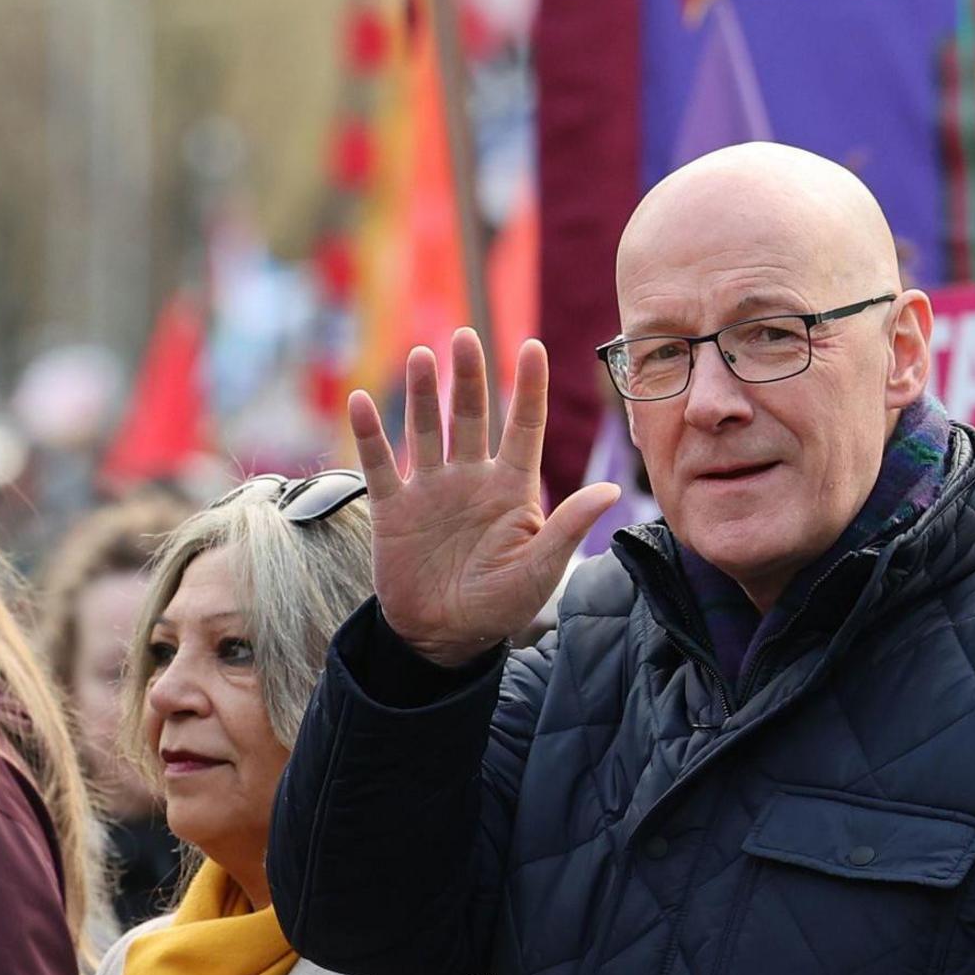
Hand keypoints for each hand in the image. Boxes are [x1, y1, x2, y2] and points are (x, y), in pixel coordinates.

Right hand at [351, 332, 621, 668]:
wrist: (444, 638)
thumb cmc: (500, 605)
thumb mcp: (541, 569)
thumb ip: (569, 527)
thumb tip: (613, 490)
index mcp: (512, 489)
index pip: (524, 427)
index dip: (529, 389)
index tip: (534, 347)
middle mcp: (472, 478)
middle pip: (471, 416)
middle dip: (469, 377)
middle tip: (466, 337)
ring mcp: (431, 490)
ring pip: (426, 430)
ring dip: (422, 394)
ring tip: (422, 356)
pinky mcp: (395, 509)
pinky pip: (380, 465)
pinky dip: (370, 435)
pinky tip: (362, 402)